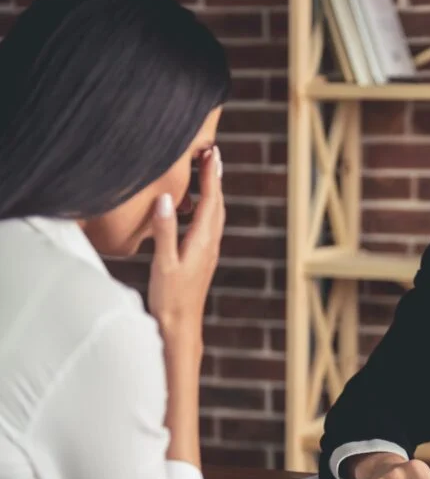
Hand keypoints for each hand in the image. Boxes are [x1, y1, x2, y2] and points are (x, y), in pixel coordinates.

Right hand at [148, 146, 224, 335]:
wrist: (181, 326)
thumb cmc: (170, 298)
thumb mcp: (163, 263)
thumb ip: (164, 230)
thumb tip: (166, 199)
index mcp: (202, 241)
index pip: (210, 201)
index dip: (211, 175)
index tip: (211, 152)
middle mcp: (210, 244)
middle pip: (217, 204)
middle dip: (215, 178)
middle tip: (211, 154)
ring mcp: (208, 252)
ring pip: (215, 215)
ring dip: (212, 192)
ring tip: (207, 173)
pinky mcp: (202, 258)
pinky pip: (208, 226)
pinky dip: (206, 209)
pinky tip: (197, 208)